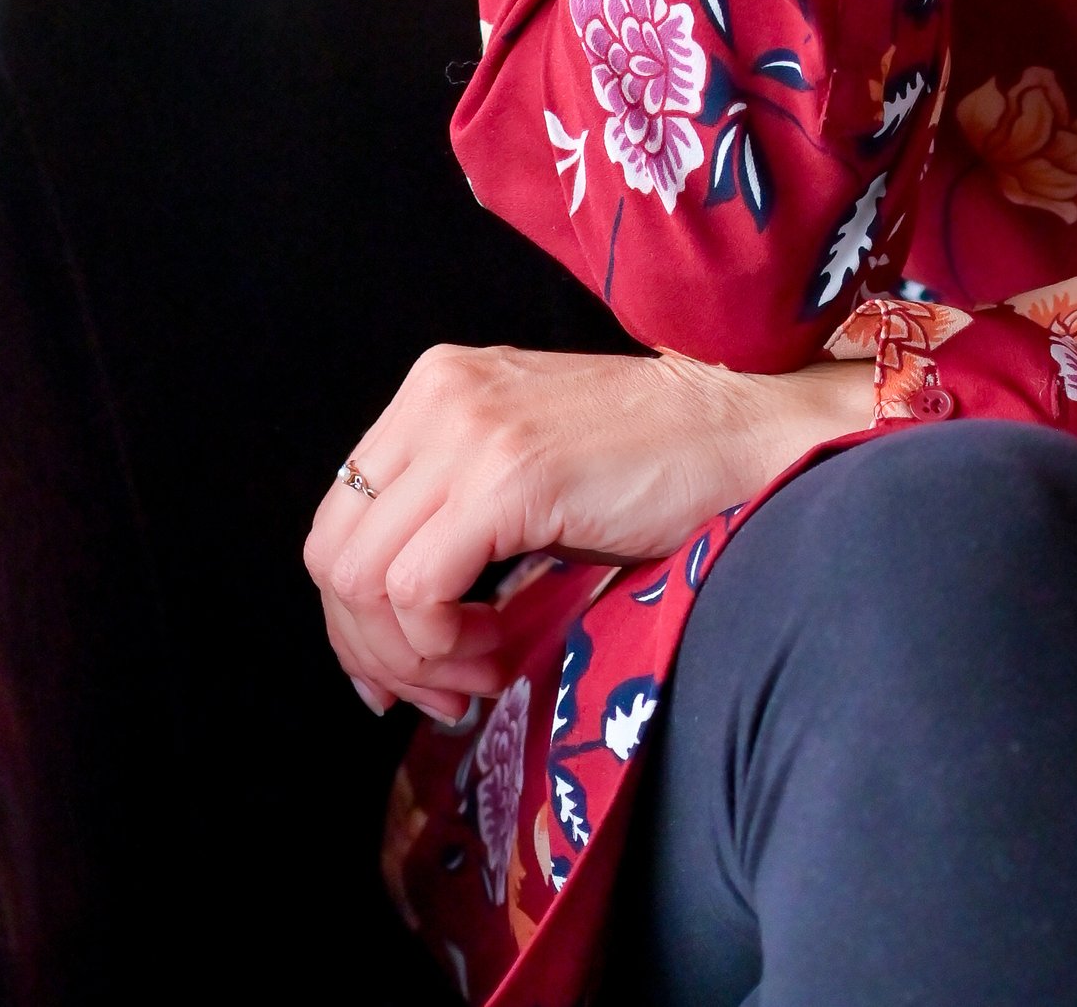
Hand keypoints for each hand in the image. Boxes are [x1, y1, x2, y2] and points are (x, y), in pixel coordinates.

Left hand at [304, 343, 871, 721]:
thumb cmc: (649, 464)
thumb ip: (448, 510)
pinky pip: (416, 591)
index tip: (404, 672)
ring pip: (362, 579)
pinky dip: (441, 647)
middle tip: (438, 690)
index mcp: (435, 385)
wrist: (742, 432)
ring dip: (412, 657)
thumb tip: (381, 627)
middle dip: (372, 648)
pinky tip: (498, 653)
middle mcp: (438, 394)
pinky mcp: (508, 476)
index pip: (339, 519)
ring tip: (479, 672)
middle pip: (334, 553)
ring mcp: (470, 430)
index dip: (355, 616)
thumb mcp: (521, 464)